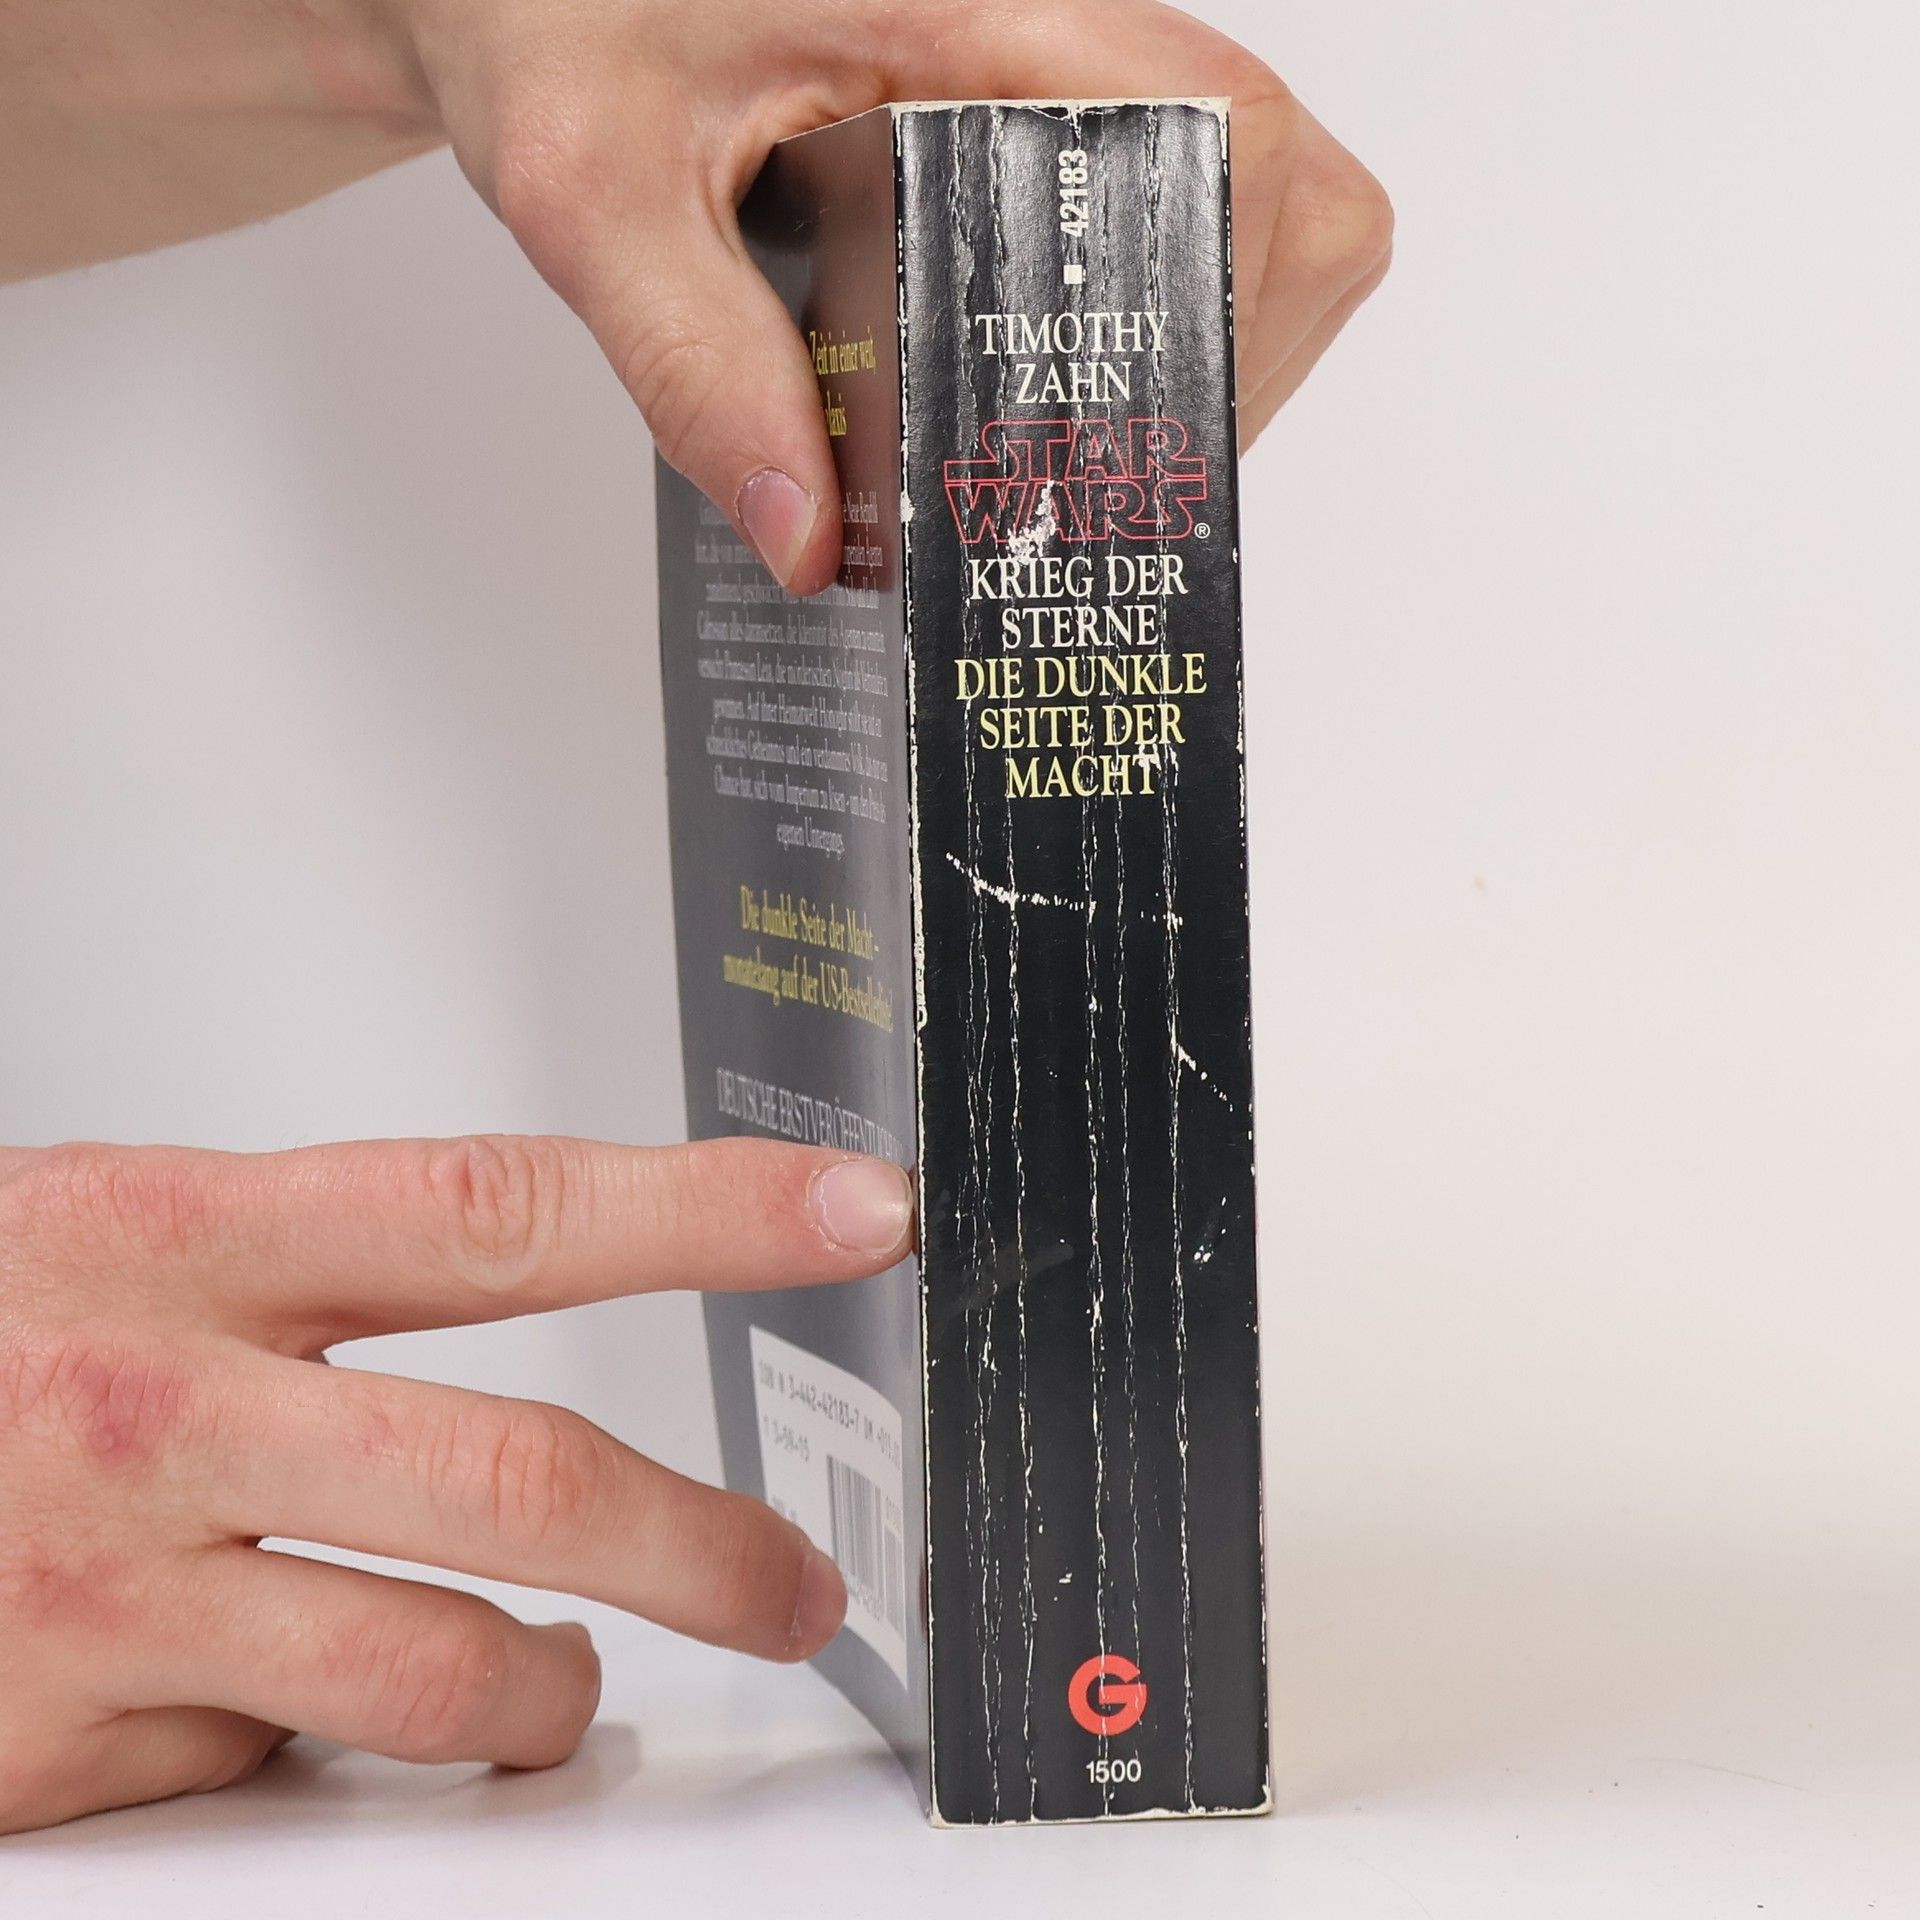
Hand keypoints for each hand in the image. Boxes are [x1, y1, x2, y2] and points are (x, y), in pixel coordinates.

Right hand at [0, 1135, 914, 1832]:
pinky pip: (269, 1761)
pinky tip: (257, 1690)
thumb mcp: (119, 1236)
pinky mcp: (57, 1746)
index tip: (856, 1212)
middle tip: (795, 1586)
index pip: (508, 1205)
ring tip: (561, 1685)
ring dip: (540, 1695)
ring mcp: (102, 1591)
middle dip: (701, 1549)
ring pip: (430, 1671)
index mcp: (188, 1240)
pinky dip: (313, 1739)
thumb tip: (528, 1320)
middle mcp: (155, 1410)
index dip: (705, 1211)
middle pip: (519, 1478)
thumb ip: (317, 1278)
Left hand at [394, 0, 1393, 589]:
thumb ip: (693, 363)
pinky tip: (1054, 385)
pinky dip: (1153, 301)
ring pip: (1246, 188)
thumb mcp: (590, 193)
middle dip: (1217, 344)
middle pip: (1268, 173)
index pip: (1213, 120)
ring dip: (1197, 329)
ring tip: (1080, 444)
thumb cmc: (550, 18)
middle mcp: (1039, 9)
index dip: (1220, 287)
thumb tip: (812, 536)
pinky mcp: (1034, 92)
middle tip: (1095, 472)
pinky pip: (1168, 191)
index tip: (1132, 422)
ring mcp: (1050, 49)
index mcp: (961, 2)